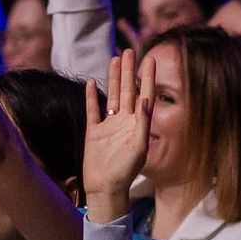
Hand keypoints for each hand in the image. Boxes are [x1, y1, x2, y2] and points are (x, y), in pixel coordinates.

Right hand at [82, 47, 157, 208]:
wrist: (105, 188)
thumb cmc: (125, 171)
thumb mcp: (139, 147)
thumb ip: (142, 123)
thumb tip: (144, 99)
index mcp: (138, 124)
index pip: (144, 95)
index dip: (147, 77)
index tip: (149, 59)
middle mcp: (124, 121)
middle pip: (127, 90)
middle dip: (128, 71)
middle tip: (128, 51)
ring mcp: (108, 126)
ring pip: (111, 95)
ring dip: (113, 78)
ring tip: (115, 59)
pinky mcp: (94, 132)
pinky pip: (92, 110)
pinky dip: (91, 96)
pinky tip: (90, 82)